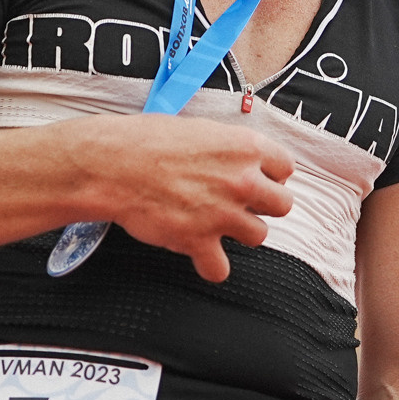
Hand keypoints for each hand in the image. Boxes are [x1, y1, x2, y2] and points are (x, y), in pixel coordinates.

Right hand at [64, 114, 295, 281]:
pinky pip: (220, 270)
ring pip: (258, 236)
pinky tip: (198, 253)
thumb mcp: (200, 130)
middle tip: (237, 203)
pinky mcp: (199, 241)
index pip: (285, 167)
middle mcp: (242, 181)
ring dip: (238, 233)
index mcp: (245, 146)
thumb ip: (229, 148)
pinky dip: (210, 266)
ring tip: (214, 223)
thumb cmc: (149, 140)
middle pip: (282, 205)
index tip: (255, 178)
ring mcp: (223, 213)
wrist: (113, 164)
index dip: (269, 174)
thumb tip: (242, 161)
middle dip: (262, 206)